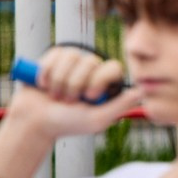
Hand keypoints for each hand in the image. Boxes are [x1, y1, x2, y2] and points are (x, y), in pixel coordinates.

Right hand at [8, 46, 140, 139]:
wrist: (35, 122)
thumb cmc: (68, 123)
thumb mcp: (97, 119)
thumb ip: (120, 105)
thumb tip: (142, 90)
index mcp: (107, 82)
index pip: (113, 67)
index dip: (100, 80)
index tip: (89, 97)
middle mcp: (92, 70)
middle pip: (91, 61)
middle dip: (75, 84)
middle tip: (68, 101)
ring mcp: (74, 62)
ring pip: (72, 56)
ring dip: (60, 80)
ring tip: (56, 96)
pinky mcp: (54, 58)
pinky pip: (56, 54)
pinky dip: (47, 72)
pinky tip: (43, 85)